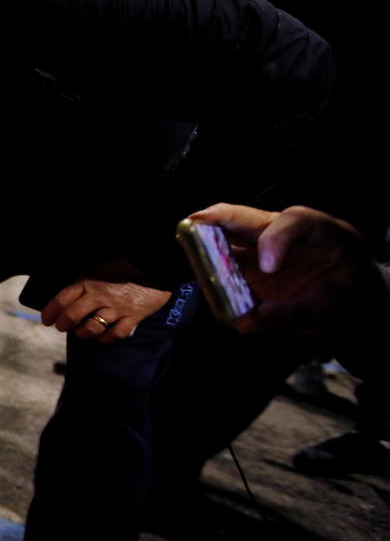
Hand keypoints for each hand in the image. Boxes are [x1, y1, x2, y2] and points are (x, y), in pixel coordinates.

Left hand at [41, 278, 171, 342]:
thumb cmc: (123, 267)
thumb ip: (83, 279)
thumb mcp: (98, 267)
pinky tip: (103, 337)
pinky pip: (116, 334)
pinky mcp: (133, 317)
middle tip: (62, 327)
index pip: (62, 298)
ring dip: (83, 333)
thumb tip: (66, 291)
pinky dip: (107, 338)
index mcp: (89, 282)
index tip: (46, 320)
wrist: (155, 268)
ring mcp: (117, 308)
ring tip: (81, 332)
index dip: (51, 311)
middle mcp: (100, 296)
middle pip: (73, 316)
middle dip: (63, 324)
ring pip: (92, 327)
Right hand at [189, 203, 375, 333]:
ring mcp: (258, 248)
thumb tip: (243, 322)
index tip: (270, 268)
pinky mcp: (245, 268)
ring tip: (191, 258)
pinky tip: (206, 286)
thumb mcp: (329, 309)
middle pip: (240, 218)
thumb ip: (289, 314)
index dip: (276, 242)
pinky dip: (208, 273)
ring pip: (224, 237)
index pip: (291, 224)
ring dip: (203, 247)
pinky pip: (220, 264)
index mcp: (314, 231)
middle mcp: (279, 233)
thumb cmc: (346, 297)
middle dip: (212, 221)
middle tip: (189, 229)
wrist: (349, 302)